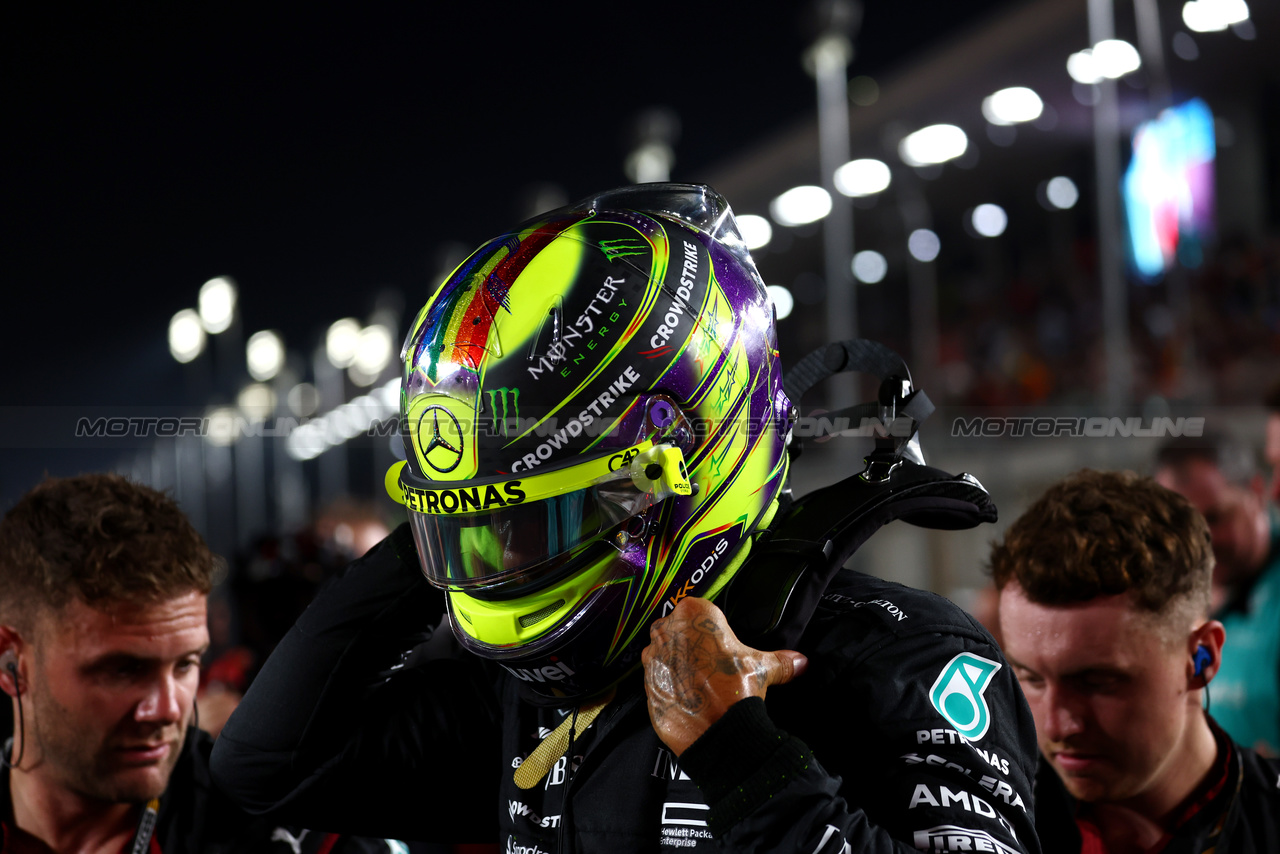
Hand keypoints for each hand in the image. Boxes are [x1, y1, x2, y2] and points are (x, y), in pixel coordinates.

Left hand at [642, 597, 806, 755]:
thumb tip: (800, 661)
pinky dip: (670, 684)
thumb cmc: (733, 691)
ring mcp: (653, 657)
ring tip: (703, 682)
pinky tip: (689, 696)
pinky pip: (658, 677)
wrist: (715, 733)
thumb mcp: (763, 667)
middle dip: (693, 643)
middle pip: (679, 629)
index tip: (721, 643)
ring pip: (666, 652)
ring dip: (679, 663)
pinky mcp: (647, 683)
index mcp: (693, 613)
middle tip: (714, 663)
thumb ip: (782, 659)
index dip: (712, 628)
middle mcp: (667, 630)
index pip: (700, 609)